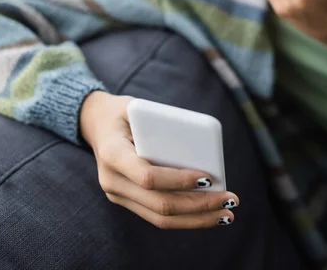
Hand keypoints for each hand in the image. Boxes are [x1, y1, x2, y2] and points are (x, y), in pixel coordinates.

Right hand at [80, 92, 238, 228]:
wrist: (96, 124)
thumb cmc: (123, 113)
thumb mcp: (137, 107)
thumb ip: (162, 121)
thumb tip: (201, 144)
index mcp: (112, 154)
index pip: (148, 176)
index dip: (179, 181)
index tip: (210, 178)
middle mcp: (111, 181)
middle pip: (160, 204)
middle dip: (198, 205)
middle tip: (230, 200)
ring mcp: (117, 195)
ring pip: (160, 218)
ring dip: (197, 219)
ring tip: (226, 214)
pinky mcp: (127, 201)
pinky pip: (159, 217)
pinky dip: (187, 218)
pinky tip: (210, 214)